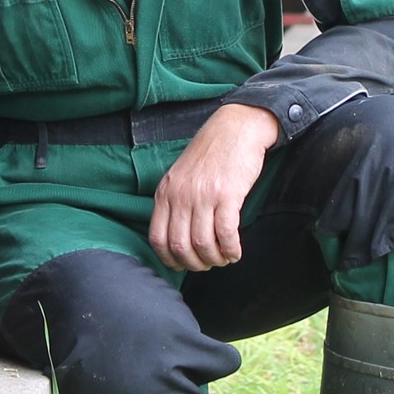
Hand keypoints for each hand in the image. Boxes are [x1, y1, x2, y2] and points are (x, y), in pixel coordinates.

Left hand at [149, 103, 278, 271]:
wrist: (235, 128)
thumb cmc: (210, 155)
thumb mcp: (180, 177)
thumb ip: (175, 202)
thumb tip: (178, 237)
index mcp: (165, 193)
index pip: (157, 238)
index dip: (169, 259)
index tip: (182, 265)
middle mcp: (180, 196)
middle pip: (180, 246)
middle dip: (195, 264)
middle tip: (208, 264)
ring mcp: (202, 195)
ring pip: (203, 244)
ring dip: (215, 259)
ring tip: (224, 258)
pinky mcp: (227, 195)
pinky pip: (226, 234)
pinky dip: (231, 250)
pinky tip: (235, 252)